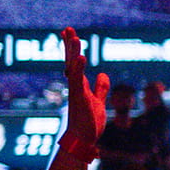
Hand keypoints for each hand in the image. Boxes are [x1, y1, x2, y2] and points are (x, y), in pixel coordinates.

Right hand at [61, 29, 107, 156]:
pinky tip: (80, 57)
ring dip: (73, 52)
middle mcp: (76, 87)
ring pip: (72, 68)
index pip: (75, 63)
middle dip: (70, 45)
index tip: (70, 34)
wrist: (83, 141)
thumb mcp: (98, 102)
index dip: (73, 49)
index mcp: (80, 86)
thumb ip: (100, 88)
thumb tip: (102, 75)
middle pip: (71, 61)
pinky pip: (76, 81)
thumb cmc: (88, 124)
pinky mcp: (78, 99)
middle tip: (67, 29)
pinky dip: (77, 69)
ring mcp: (76, 92)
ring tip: (74, 36)